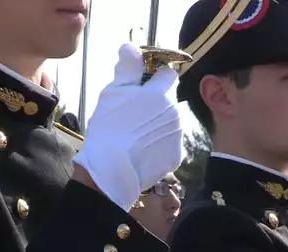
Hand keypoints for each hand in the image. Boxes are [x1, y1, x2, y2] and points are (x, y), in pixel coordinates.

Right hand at [73, 43, 185, 210]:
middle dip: (156, 104)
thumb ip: (127, 69)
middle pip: (169, 100)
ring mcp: (178, 134)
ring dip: (159, 124)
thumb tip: (132, 47)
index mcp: (159, 93)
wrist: (113, 168)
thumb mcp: (113, 93)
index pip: (169, 74)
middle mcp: (174, 111)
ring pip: (171, 122)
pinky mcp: (177, 154)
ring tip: (137, 135)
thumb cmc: (109, 127)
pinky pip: (170, 144)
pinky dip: (160, 145)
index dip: (158, 76)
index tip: (146, 84)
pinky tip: (143, 150)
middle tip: (135, 115)